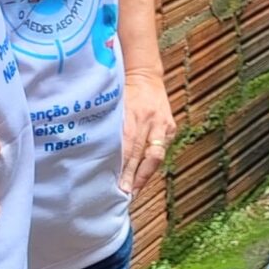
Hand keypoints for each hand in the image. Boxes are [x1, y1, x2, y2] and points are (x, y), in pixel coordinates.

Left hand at [119, 71, 175, 194]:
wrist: (145, 74)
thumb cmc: (123, 90)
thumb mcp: (114, 103)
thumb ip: (109, 125)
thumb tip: (98, 152)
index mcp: (133, 113)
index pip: (128, 146)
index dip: (123, 166)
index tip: (116, 183)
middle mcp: (150, 120)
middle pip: (141, 154)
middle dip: (132, 176)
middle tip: (124, 194)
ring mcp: (162, 124)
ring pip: (155, 155)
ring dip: (144, 175)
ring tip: (135, 191)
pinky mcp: (170, 127)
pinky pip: (161, 149)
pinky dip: (152, 164)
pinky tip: (143, 176)